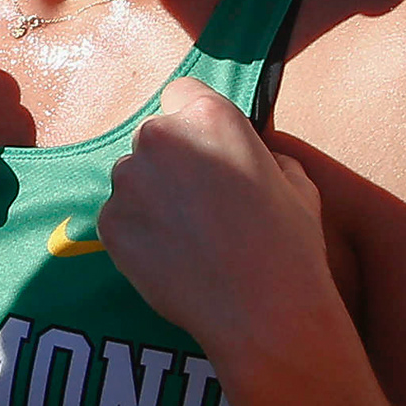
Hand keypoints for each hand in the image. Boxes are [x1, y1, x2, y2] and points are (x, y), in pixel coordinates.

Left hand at [97, 77, 335, 360]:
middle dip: (171, 161)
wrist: (262, 312)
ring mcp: (128, 181)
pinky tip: (170, 258)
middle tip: (200, 202)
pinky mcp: (109, 223)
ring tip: (187, 236)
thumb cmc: (288, 244)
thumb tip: (256, 156)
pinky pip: (119, 216)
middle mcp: (160, 137)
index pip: (182, 94)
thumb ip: (264, 154)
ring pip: (132, 177)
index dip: (195, 122)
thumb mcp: (295, 181)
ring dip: (150, 196)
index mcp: (209, 115)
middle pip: (154, 136)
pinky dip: (137, 232)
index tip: (207, 150)